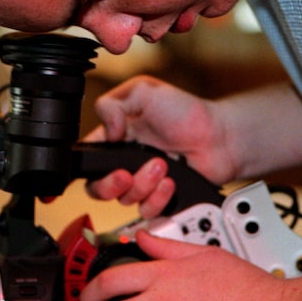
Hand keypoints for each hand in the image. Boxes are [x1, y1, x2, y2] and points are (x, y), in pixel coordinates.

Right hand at [84, 75, 235, 216]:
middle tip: (126, 174)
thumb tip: (105, 130)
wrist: (219, 136)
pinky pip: (147, 209)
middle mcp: (125, 162)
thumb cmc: (185, 112)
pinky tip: (170, 181)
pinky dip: (158, 197)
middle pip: (97, 188)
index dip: (82, 166)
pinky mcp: (159, 198)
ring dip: (143, 184)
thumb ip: (112, 104)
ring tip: (162, 165)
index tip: (92, 167)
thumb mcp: (143, 91)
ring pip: (124, 199)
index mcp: (115, 138)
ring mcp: (142, 182)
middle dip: (109, 185)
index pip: (86, 158)